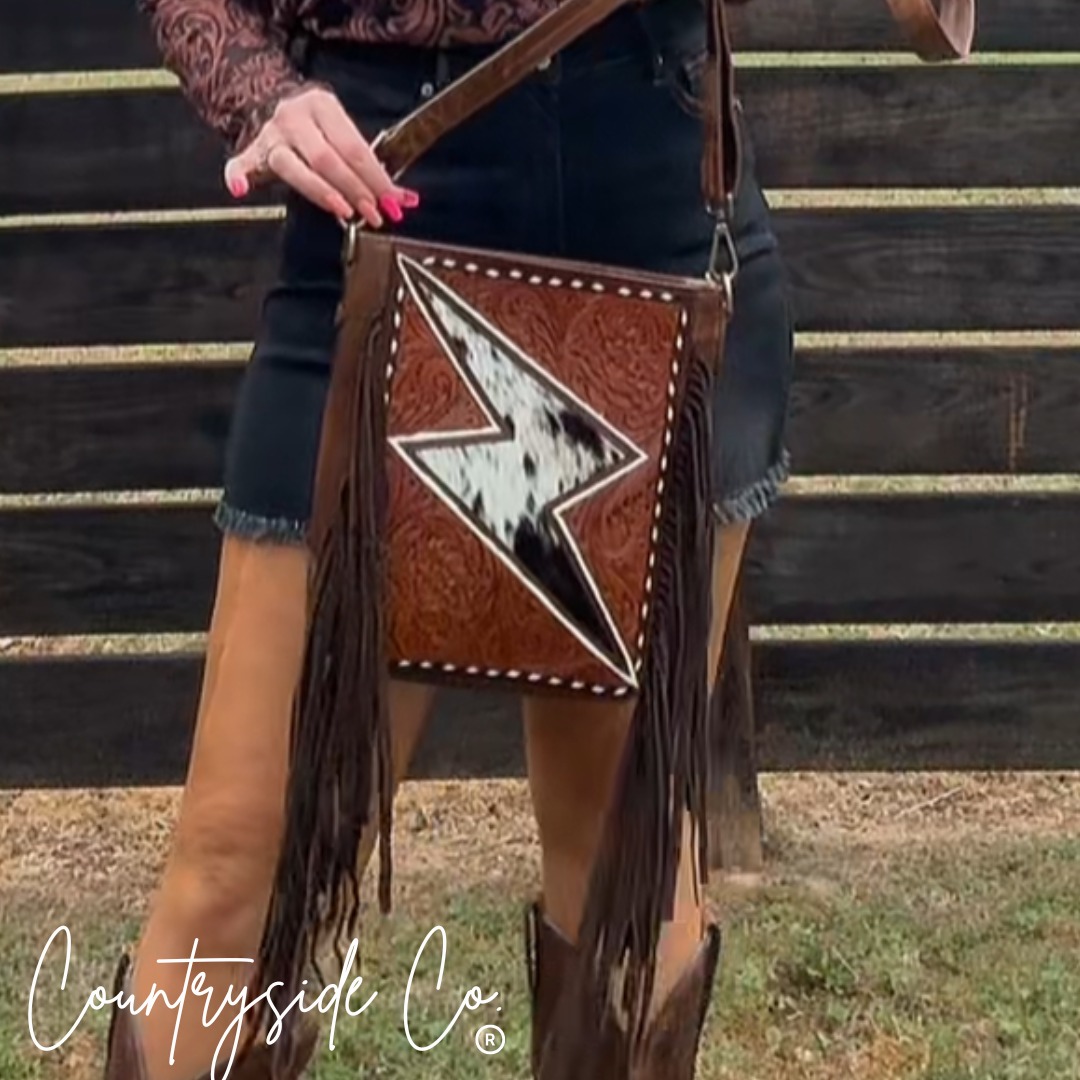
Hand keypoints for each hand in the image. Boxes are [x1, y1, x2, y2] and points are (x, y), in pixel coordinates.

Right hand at [224, 86, 418, 227]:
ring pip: (293, 167)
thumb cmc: (321, 130)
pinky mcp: (253, 153)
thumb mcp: (345, 136)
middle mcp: (294, 118)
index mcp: (322, 106)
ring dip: (321, 192)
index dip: (375, 178)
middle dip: (355, 190)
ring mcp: (272, 135)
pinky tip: (241, 189)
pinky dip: (238, 176)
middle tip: (374, 214)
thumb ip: (372, 167)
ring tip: (344, 211)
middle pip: (327, 159)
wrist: (275, 104)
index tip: (393, 202)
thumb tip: (407, 200)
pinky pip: (242, 164)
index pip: (354, 147)